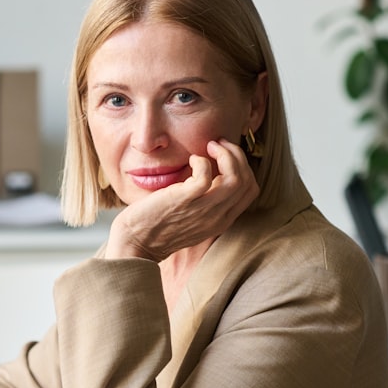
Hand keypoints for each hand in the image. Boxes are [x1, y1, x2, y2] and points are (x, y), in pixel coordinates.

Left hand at [106, 139, 258, 261]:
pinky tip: (190, 159)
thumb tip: (211, 172)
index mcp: (221, 220)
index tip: (226, 155)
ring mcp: (203, 210)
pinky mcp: (185, 200)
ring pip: (235, 178)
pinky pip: (206, 174)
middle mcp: (217, 217)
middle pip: (246, 181)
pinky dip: (201, 161)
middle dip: (237, 156)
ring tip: (210, 147)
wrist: (136, 242)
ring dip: (226, 155)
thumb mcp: (192, 216)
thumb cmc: (158, 225)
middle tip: (219, 145)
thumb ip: (206, 201)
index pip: (250, 190)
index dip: (243, 167)